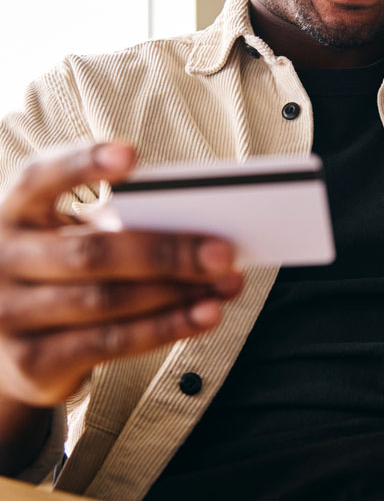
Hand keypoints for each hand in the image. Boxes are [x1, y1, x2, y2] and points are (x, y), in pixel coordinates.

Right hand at [0, 142, 243, 407]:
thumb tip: (201, 229)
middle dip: (167, 251)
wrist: (6, 344)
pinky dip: (166, 327)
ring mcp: (10, 314)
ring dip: (177, 293)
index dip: (83, 164)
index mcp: (15, 210)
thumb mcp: (69, 233)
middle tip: (223, 250)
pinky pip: (111, 343)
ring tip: (227, 283)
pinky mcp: (31, 362)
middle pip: (93, 252)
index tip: (131, 155)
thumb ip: (115, 222)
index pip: (40, 177)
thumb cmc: (59, 266)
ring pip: (108, 301)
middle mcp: (2, 259)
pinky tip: (205, 315)